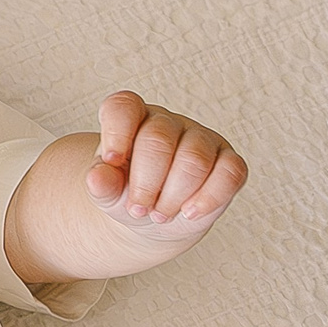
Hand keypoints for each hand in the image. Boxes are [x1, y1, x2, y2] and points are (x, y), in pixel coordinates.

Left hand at [89, 90, 247, 247]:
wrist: (152, 218)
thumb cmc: (126, 195)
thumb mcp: (106, 193)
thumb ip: (100, 184)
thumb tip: (97, 177)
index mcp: (132, 119)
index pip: (124, 107)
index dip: (117, 133)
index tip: (111, 162)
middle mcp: (167, 122)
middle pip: (159, 139)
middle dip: (146, 183)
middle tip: (139, 209)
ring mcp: (201, 138)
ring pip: (195, 158)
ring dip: (174, 195)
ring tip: (160, 214)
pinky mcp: (228, 160)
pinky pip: (230, 172)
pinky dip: (209, 197)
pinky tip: (190, 212)